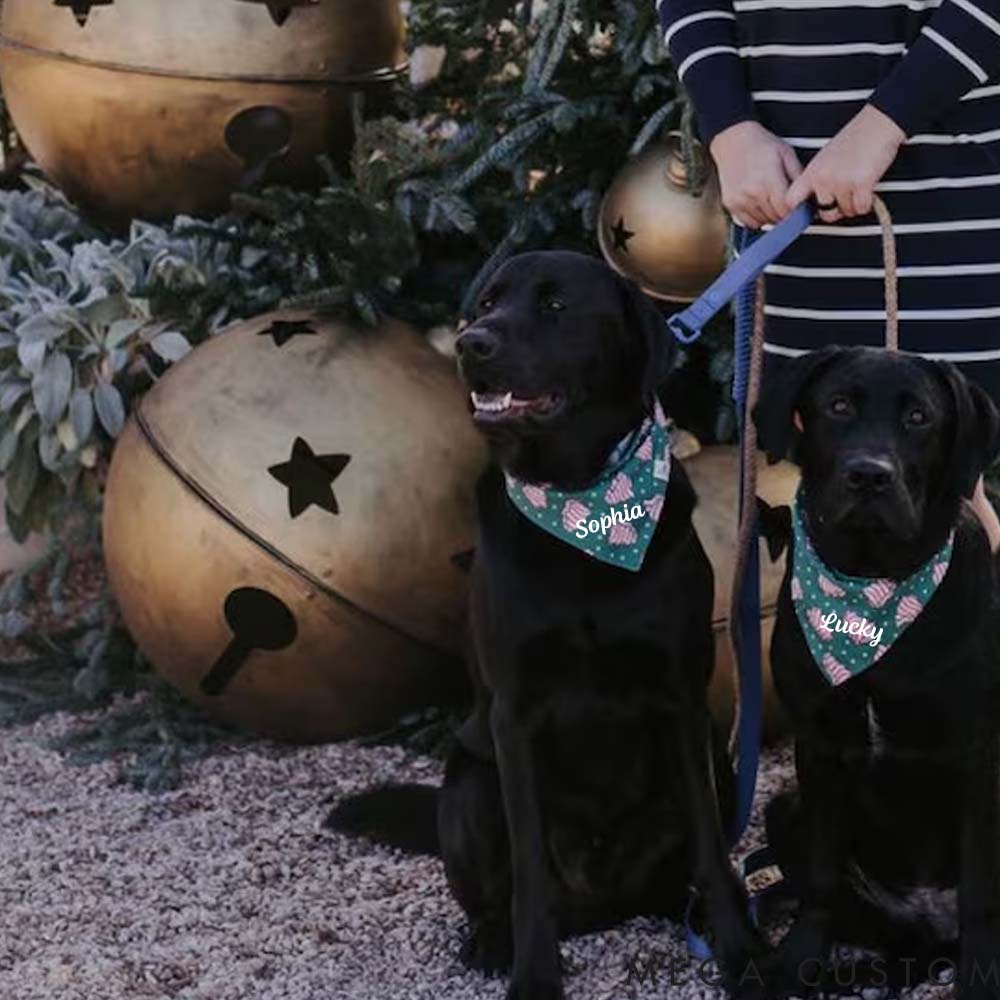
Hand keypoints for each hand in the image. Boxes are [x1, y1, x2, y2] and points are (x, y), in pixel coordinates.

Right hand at [709, 120, 803, 228]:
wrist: (733, 139)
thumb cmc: (759, 144)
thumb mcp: (786, 153)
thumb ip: (798, 176)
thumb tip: (807, 194)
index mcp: (768, 180)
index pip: (786, 210)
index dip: (795, 212)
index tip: (798, 209)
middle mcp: (752, 193)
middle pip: (775, 218)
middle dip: (784, 214)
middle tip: (787, 204)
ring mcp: (740, 200)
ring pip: (763, 222)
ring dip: (771, 217)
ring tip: (773, 202)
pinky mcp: (731, 204)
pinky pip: (748, 223)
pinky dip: (757, 219)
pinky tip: (761, 206)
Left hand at [786, 104, 905, 221]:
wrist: (876, 125)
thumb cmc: (854, 139)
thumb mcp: (824, 158)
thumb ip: (816, 179)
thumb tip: (813, 201)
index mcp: (812, 172)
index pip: (791, 200)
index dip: (797, 212)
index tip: (806, 215)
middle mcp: (823, 179)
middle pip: (824, 214)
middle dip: (836, 211)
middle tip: (844, 199)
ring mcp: (842, 182)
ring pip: (846, 212)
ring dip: (854, 205)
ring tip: (857, 188)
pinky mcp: (862, 184)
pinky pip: (861, 208)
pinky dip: (866, 204)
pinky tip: (867, 190)